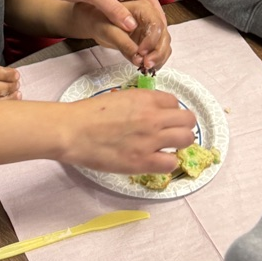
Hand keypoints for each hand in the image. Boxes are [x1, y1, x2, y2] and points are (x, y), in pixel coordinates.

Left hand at [36, 0, 166, 59]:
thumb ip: (113, 9)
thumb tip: (132, 26)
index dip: (157, 12)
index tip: (163, 29)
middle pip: (141, 1)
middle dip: (148, 19)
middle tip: (155, 38)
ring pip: (128, 6)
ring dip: (135, 21)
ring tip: (142, 38)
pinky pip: (116, 10)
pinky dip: (121, 20)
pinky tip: (123, 33)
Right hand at [61, 89, 195, 173]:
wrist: (73, 130)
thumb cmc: (89, 113)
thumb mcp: (118, 98)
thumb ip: (138, 103)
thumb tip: (149, 112)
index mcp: (145, 98)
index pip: (174, 102)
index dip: (170, 111)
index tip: (164, 117)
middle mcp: (153, 117)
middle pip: (188, 119)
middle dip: (182, 125)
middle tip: (171, 132)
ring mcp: (151, 140)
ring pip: (187, 139)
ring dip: (179, 143)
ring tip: (167, 147)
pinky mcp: (144, 161)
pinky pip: (171, 163)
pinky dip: (167, 162)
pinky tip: (156, 160)